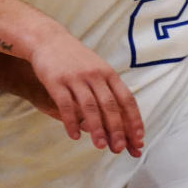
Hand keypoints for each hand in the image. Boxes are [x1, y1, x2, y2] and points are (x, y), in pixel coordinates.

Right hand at [29, 28, 143, 157]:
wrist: (48, 39)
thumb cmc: (75, 59)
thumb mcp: (97, 68)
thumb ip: (108, 90)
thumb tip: (123, 119)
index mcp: (108, 73)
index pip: (126, 98)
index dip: (134, 119)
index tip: (139, 138)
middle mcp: (94, 75)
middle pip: (110, 105)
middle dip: (117, 128)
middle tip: (120, 148)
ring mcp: (75, 78)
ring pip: (89, 106)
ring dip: (96, 128)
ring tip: (100, 146)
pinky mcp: (56, 81)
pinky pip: (66, 105)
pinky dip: (71, 122)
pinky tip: (75, 135)